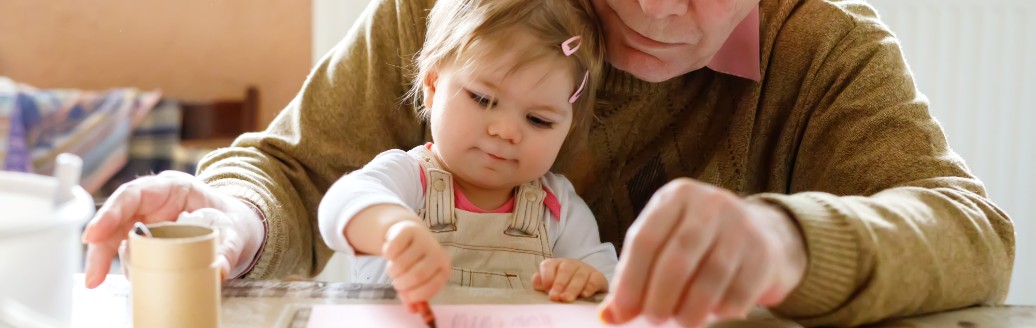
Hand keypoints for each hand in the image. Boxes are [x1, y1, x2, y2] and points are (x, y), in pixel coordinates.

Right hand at [82, 171, 264, 287]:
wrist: (236, 229)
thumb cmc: (232, 221)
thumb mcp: (236, 232)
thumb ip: (229, 248)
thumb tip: (218, 269)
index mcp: (172, 188)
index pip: (133, 194)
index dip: (110, 213)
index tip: (94, 234)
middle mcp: (154, 203)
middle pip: (117, 218)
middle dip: (100, 245)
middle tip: (94, 273)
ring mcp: (148, 220)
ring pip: (116, 236)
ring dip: (104, 258)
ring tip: (99, 280)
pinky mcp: (147, 240)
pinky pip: (128, 251)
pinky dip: (122, 266)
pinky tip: (119, 279)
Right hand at [382, 220, 450, 311]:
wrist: (411, 233)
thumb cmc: (415, 262)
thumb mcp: (418, 279)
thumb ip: (414, 297)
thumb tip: (412, 310)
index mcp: (444, 267)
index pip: (432, 286)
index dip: (416, 295)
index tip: (405, 297)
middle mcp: (437, 252)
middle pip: (417, 276)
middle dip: (402, 284)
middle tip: (396, 283)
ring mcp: (424, 240)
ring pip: (401, 264)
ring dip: (392, 271)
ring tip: (393, 269)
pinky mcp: (408, 230)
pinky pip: (392, 250)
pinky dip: (387, 255)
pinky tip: (391, 253)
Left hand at [532, 258, 607, 302]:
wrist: (589, 290)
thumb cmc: (565, 289)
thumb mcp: (551, 286)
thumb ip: (541, 283)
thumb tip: (536, 280)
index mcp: (556, 265)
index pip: (548, 265)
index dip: (546, 276)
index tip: (546, 288)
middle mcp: (571, 264)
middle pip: (565, 270)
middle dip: (559, 284)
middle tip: (555, 297)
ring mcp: (586, 269)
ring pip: (579, 275)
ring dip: (572, 288)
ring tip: (566, 299)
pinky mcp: (598, 277)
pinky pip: (594, 280)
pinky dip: (589, 287)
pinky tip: (584, 295)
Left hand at [599, 178, 806, 326]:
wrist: (763, 232)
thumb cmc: (698, 241)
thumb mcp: (664, 242)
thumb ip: (634, 274)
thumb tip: (608, 315)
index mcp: (676, 196)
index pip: (645, 239)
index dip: (631, 279)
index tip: (623, 310)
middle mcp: (710, 203)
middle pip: (678, 257)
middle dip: (660, 296)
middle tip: (653, 320)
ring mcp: (741, 225)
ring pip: (710, 276)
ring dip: (691, 308)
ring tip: (681, 322)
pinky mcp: (764, 252)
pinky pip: (739, 289)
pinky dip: (721, 309)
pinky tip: (712, 314)